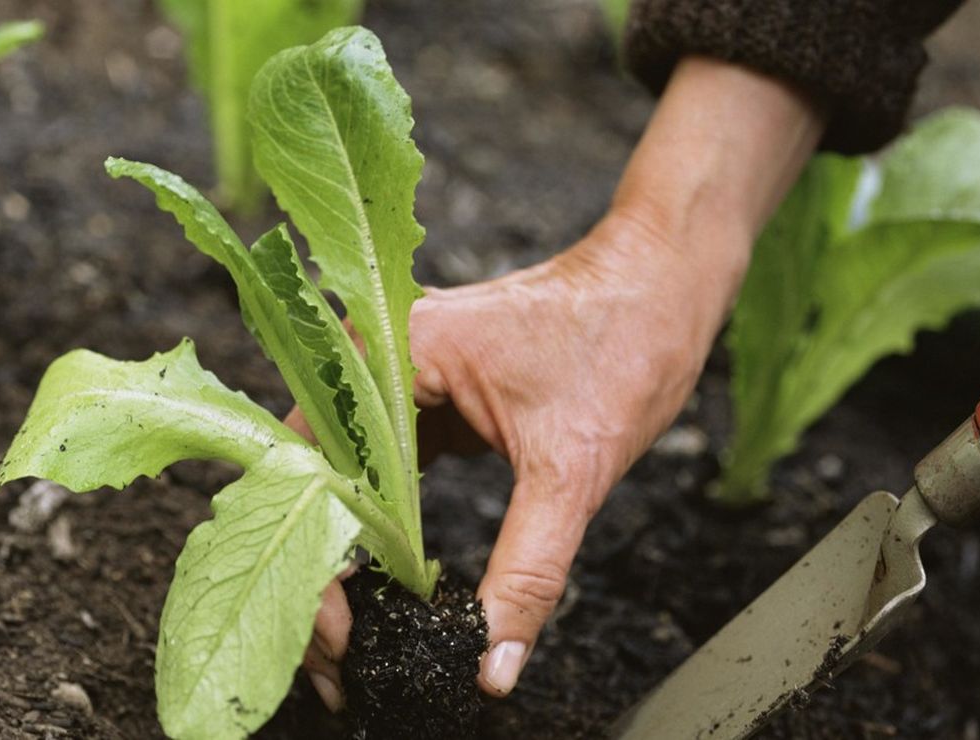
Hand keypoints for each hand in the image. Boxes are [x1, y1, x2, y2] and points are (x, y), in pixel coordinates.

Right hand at [300, 55, 825, 709]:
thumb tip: (491, 662)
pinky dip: (387, 526)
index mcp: (388, 351)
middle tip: (339, 658)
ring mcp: (396, 376)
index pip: (316, 473)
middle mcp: (374, 356)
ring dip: (352, 553)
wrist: (664, 282)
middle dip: (324, 571)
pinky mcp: (425, 397)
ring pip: (347, 480)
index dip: (321, 564)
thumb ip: (527, 572)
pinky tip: (392, 581)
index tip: (344, 636)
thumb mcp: (571, 469)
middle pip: (318, 481)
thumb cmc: (623, 338)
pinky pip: (385, 469)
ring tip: (357, 631)